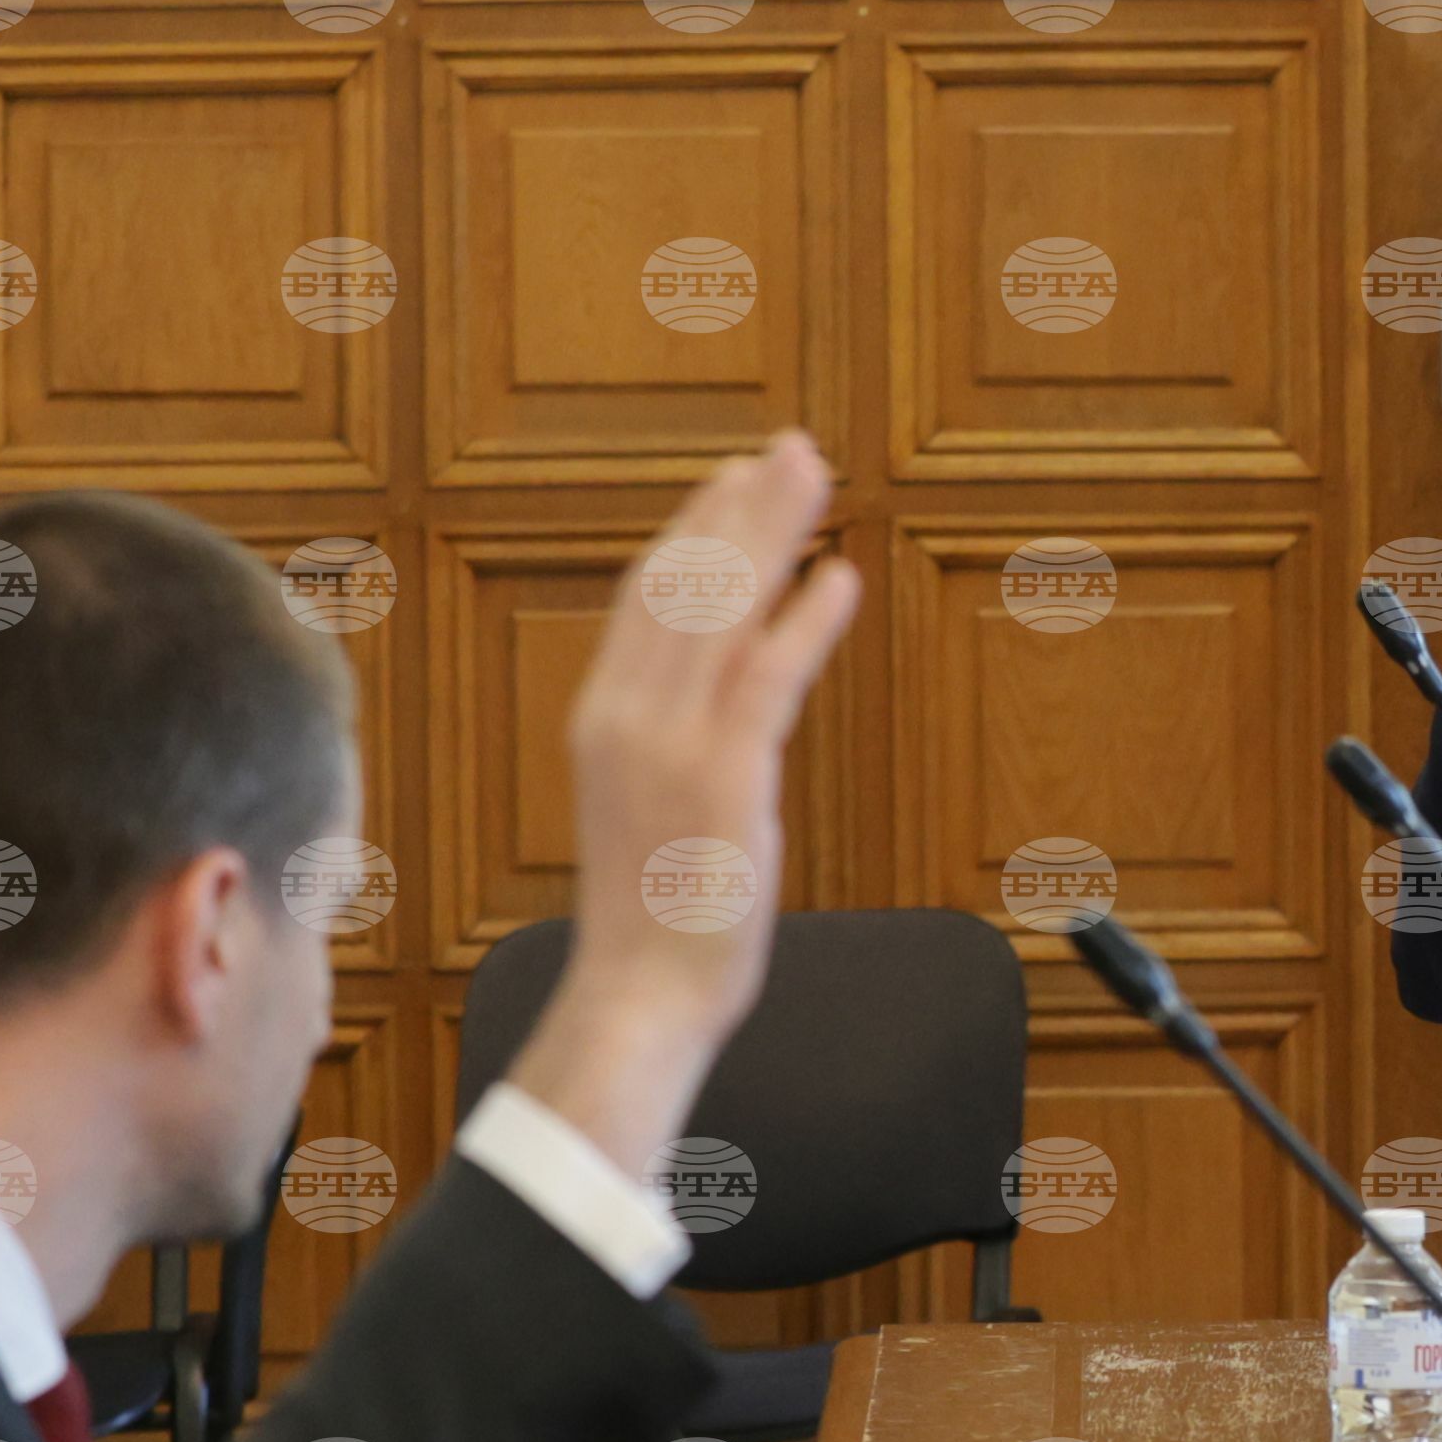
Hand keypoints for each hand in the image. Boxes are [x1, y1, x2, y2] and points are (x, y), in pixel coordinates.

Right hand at [511, 432, 865, 1186]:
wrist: (637, 993)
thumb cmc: (654, 916)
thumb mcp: (652, 807)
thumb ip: (677, 742)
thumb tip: (724, 701)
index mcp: (602, 717)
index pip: (648, 598)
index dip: (693, 529)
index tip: (733, 479)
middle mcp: (624, 713)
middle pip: (682, 580)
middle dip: (737, 505)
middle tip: (788, 448)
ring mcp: (669, 741)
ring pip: (720, 608)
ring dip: (771, 532)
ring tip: (813, 476)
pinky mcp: (722, 775)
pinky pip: (767, 675)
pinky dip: (805, 619)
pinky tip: (839, 574)